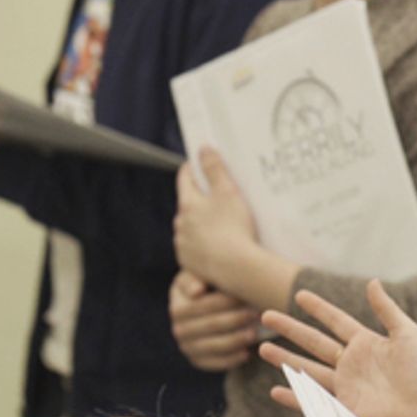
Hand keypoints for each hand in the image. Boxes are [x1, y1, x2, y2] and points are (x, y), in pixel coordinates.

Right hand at [168, 270, 259, 370]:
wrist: (212, 307)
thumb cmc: (210, 285)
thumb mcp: (201, 275)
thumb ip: (197, 277)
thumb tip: (196, 291)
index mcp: (178, 306)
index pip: (200, 306)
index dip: (223, 302)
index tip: (243, 297)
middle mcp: (178, 329)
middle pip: (209, 326)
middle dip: (233, 320)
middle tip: (255, 314)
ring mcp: (187, 347)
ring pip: (213, 346)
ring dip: (235, 340)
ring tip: (253, 333)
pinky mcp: (199, 361)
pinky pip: (215, 363)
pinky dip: (231, 360)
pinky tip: (247, 353)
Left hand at [174, 147, 256, 285]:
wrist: (236, 267)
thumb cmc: (234, 227)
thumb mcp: (228, 191)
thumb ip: (215, 168)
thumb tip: (203, 149)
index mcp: (187, 203)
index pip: (185, 178)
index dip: (192, 168)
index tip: (199, 162)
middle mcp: (180, 224)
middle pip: (188, 204)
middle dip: (200, 198)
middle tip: (218, 195)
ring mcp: (183, 245)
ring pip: (190, 227)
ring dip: (201, 223)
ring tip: (222, 224)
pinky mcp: (190, 263)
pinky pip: (195, 248)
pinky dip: (204, 244)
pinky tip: (220, 245)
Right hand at [259, 280, 416, 416]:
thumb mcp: (407, 333)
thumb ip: (387, 309)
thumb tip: (372, 281)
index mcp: (366, 344)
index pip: (336, 321)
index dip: (318, 308)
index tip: (300, 294)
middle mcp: (351, 364)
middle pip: (314, 342)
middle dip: (290, 330)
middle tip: (266, 315)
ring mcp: (346, 387)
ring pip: (308, 370)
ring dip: (286, 361)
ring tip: (262, 350)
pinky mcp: (344, 409)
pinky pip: (314, 403)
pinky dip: (296, 398)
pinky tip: (277, 390)